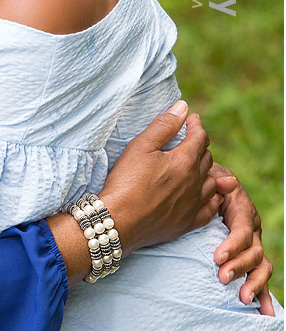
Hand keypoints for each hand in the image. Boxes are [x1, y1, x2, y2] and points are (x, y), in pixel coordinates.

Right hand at [100, 101, 217, 253]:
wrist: (118, 221)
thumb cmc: (126, 181)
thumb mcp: (140, 146)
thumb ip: (164, 125)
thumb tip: (183, 107)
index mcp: (185, 161)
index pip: (200, 137)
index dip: (196, 125)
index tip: (190, 120)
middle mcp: (195, 182)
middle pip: (207, 158)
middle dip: (199, 146)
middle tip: (189, 142)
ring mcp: (194, 204)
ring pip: (211, 182)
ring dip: (206, 171)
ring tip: (195, 167)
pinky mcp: (188, 223)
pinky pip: (210, 208)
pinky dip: (211, 197)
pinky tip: (204, 194)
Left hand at [211, 163, 273, 311]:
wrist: (204, 185)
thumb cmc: (202, 183)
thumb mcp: (208, 176)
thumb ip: (214, 181)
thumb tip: (227, 184)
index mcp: (242, 209)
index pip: (242, 230)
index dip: (233, 245)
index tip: (218, 257)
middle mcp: (251, 229)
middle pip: (253, 251)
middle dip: (239, 266)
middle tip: (222, 277)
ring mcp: (252, 245)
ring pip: (260, 266)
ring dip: (254, 284)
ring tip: (242, 298)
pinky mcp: (248, 258)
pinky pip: (260, 277)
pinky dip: (264, 297)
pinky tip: (266, 315)